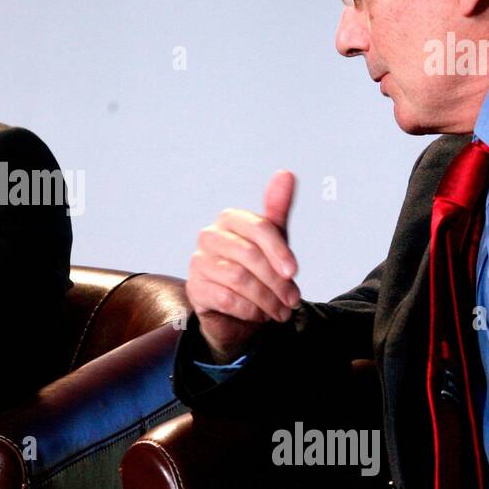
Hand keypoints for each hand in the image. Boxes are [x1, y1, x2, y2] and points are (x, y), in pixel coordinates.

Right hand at [187, 169, 299, 362]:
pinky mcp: (194, 288)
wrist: (238, 310)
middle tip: (293, 300)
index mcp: (230, 219)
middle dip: (276, 281)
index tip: (294, 272)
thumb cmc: (257, 269)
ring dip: (265, 299)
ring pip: (238, 278)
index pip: (259, 227)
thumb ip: (277, 208)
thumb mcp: (273, 240)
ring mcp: (198, 262)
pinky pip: (225, 298)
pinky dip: (248, 310)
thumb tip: (286, 173)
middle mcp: (209, 236)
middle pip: (249, 255)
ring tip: (280, 311)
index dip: (279, 250)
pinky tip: (258, 315)